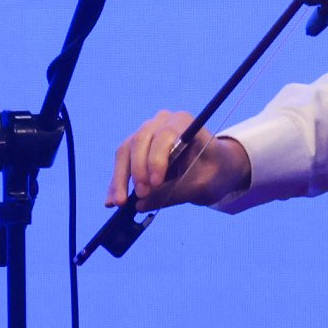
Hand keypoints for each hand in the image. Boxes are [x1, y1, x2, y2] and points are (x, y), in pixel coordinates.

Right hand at [108, 112, 251, 211]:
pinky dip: (117, 181)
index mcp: (184, 122)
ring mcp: (147, 133)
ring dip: (120, 178)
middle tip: (140, 196)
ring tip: (118, 203)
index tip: (155, 183)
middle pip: (140, 141)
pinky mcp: (137, 148)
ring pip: (125, 152)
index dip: (156, 159)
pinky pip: (122, 162)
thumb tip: (140, 205)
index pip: (165, 135)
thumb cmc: (214, 172)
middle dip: (137, 171)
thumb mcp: (201, 186)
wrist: (215, 168)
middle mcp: (162, 122)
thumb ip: (174, 194)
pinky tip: (112, 200)